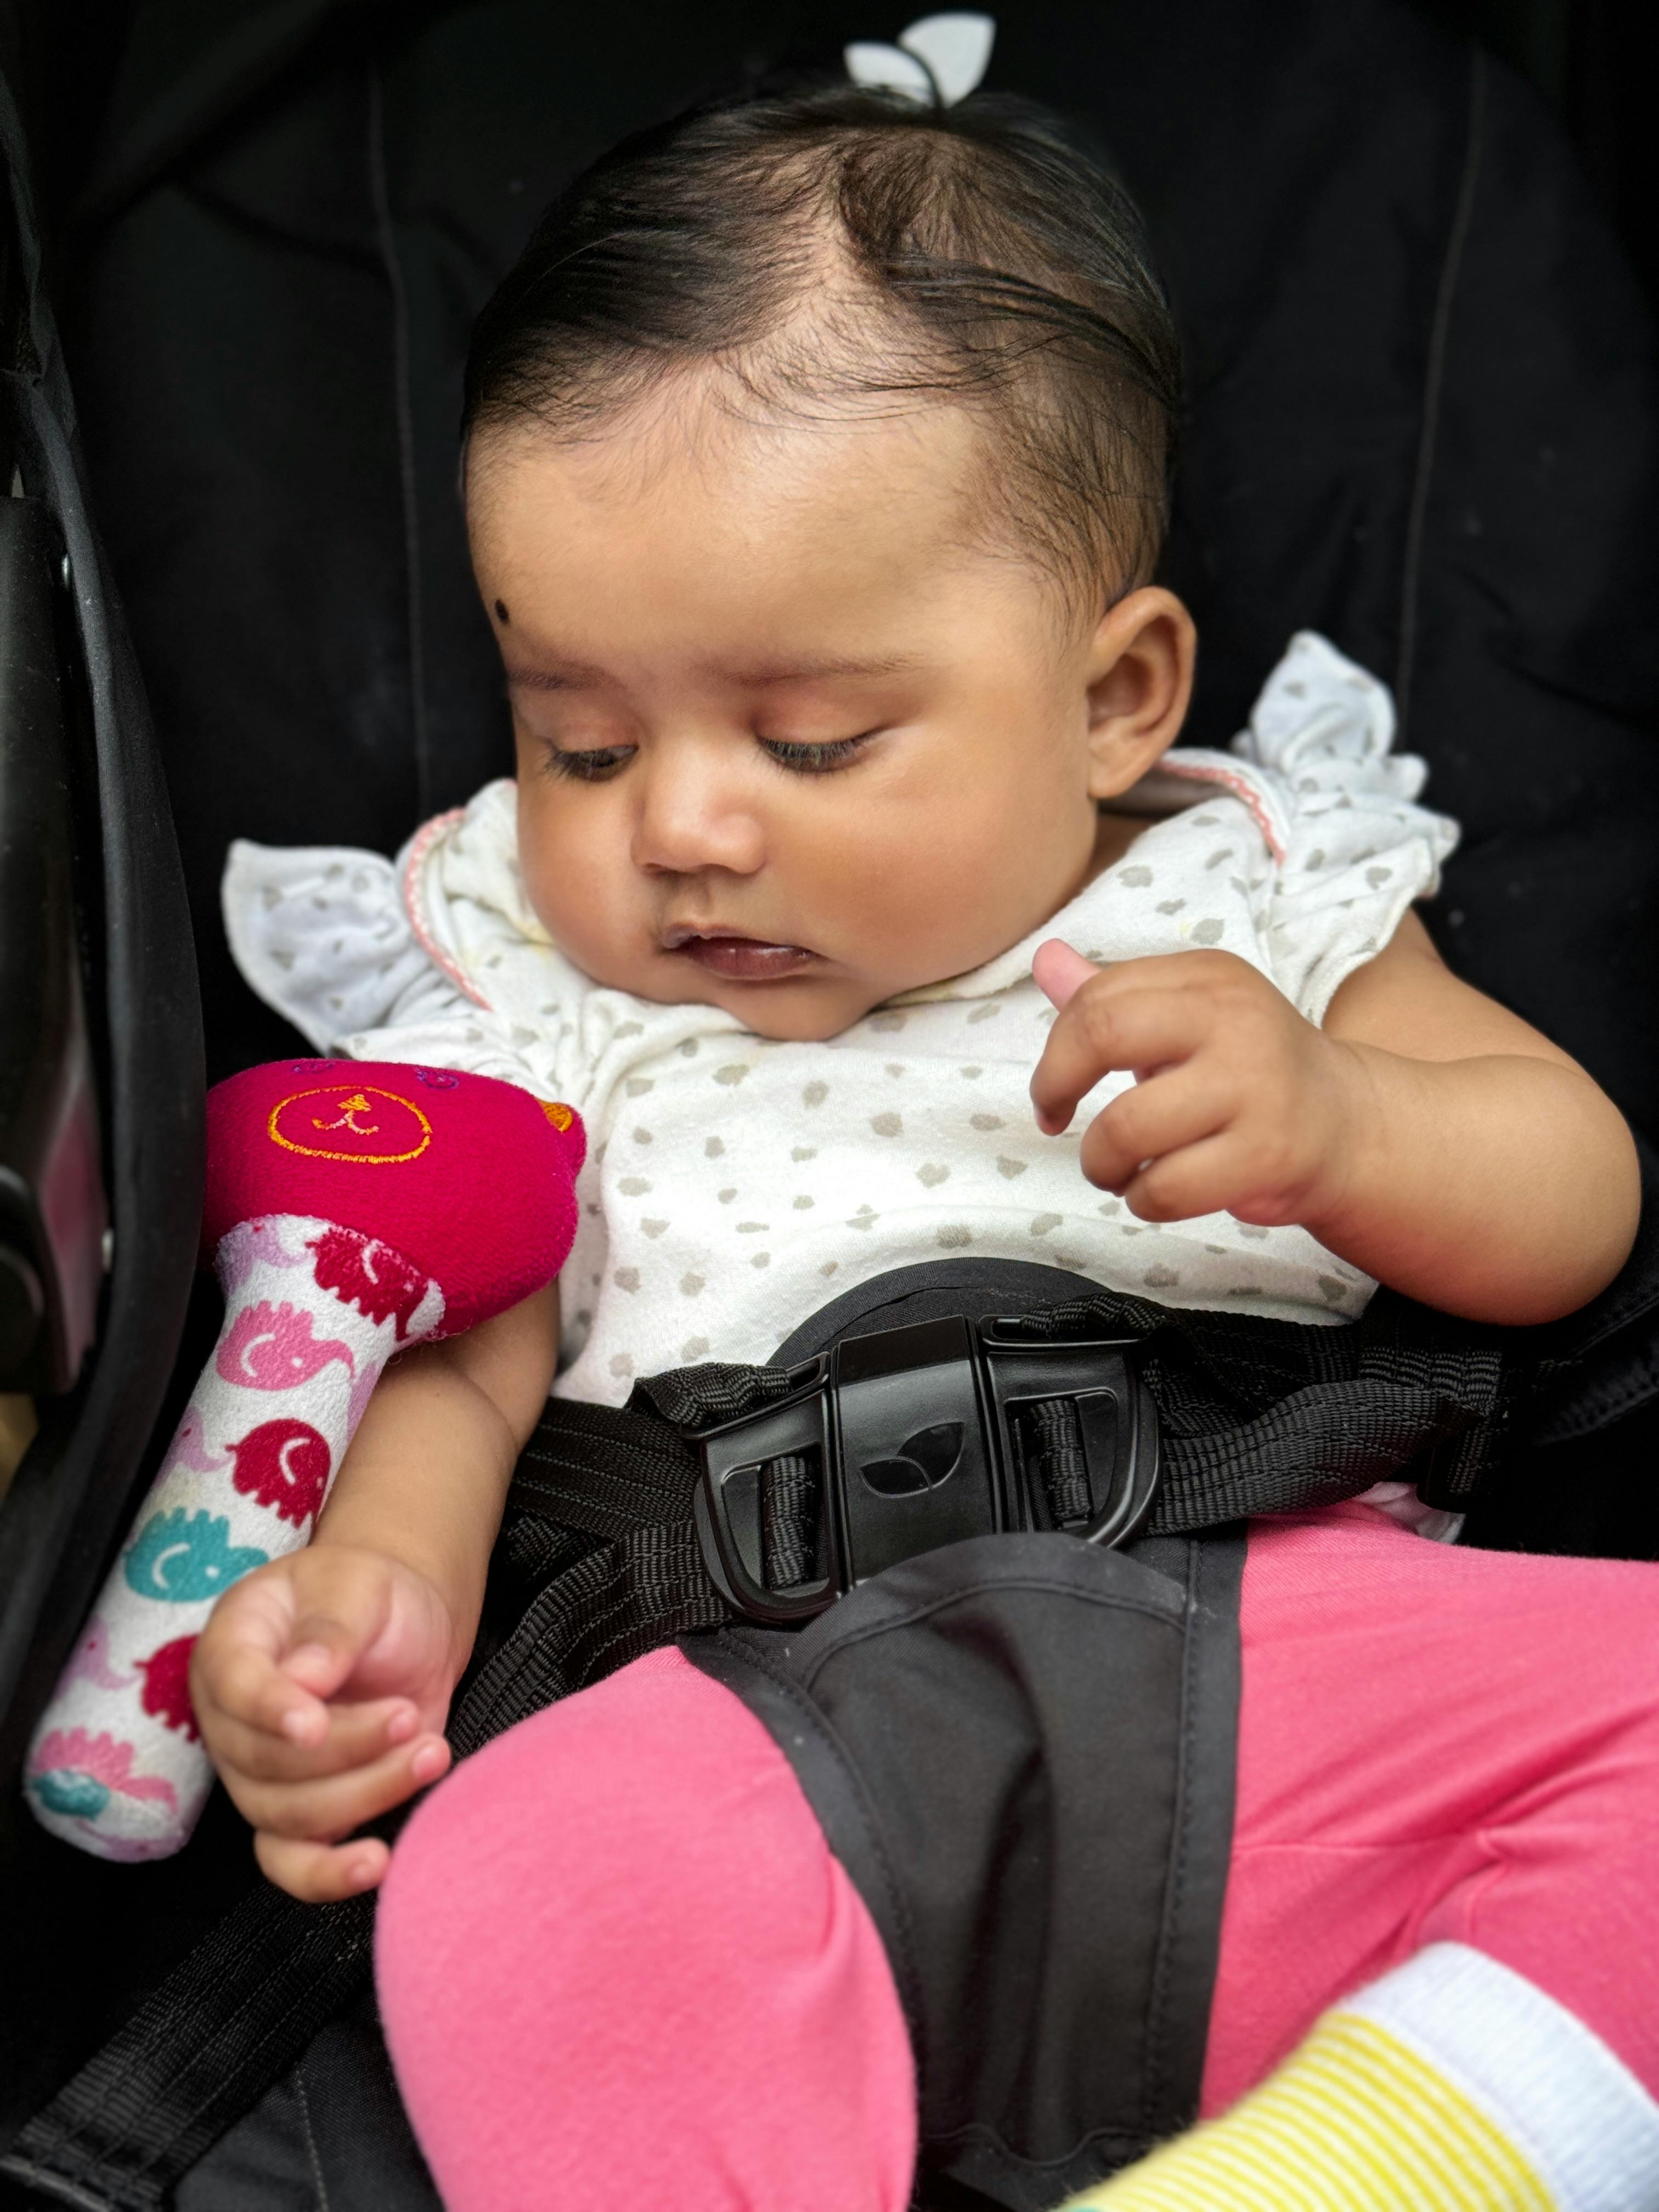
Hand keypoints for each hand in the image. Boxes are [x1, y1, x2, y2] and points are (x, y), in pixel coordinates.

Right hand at [191, 1543, 459, 1902]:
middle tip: (407, 1717)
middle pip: (262, 1762)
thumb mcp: (358, 1583)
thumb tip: (302, 1681)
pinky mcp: (302, 1809)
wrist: (405, 1625)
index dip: (270, 1712)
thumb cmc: (371, 1596)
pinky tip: (378, 1861)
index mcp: (233, 1645)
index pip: (233, 1687)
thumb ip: (332, 1626)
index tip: (314, 1723)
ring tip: (430, 1752)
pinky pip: (292, 1862)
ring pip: (284, 1815)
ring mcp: (261, 1771)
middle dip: (345, 1748)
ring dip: (363, 1793)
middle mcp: (233, 1717)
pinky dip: (329, 1874)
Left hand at [1029, 941, 1365, 1227]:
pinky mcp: (1268, 1154)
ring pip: (1126, 1128)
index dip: (1055, 1052)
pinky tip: (1156, 1192)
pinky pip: (1166, 1189)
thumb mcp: (1187, 1019)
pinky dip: (1143, 1200)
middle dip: (1055, 1085)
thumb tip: (1045, 959)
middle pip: (1101, 1035)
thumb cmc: (1245, 1072)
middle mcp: (1234, 1019)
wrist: (1346, 1124)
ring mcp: (1255, 1087)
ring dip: (1101, 1163)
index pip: (1097, 997)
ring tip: (1117, 1170)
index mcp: (1208, 977)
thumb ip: (1114, 997)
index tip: (1053, 1091)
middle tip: (1057, 1121)